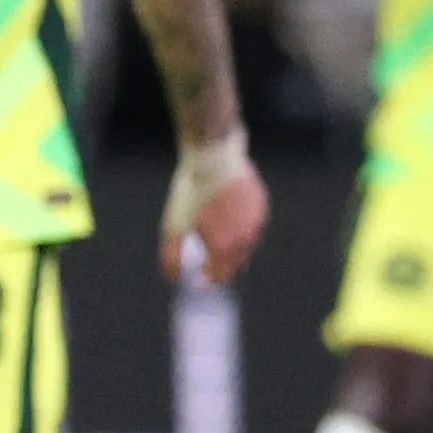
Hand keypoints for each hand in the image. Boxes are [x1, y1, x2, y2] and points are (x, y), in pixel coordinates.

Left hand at [161, 154, 269, 285]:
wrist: (212, 153)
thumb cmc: (191, 190)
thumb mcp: (173, 226)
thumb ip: (172, 256)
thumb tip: (173, 279)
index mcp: (227, 247)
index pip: (220, 274)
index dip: (208, 279)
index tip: (198, 279)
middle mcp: (247, 237)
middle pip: (236, 261)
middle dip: (222, 265)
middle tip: (208, 263)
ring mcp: (257, 219)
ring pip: (246, 242)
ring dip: (233, 246)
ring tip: (217, 241)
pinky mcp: (260, 201)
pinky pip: (252, 221)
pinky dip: (241, 225)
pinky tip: (228, 217)